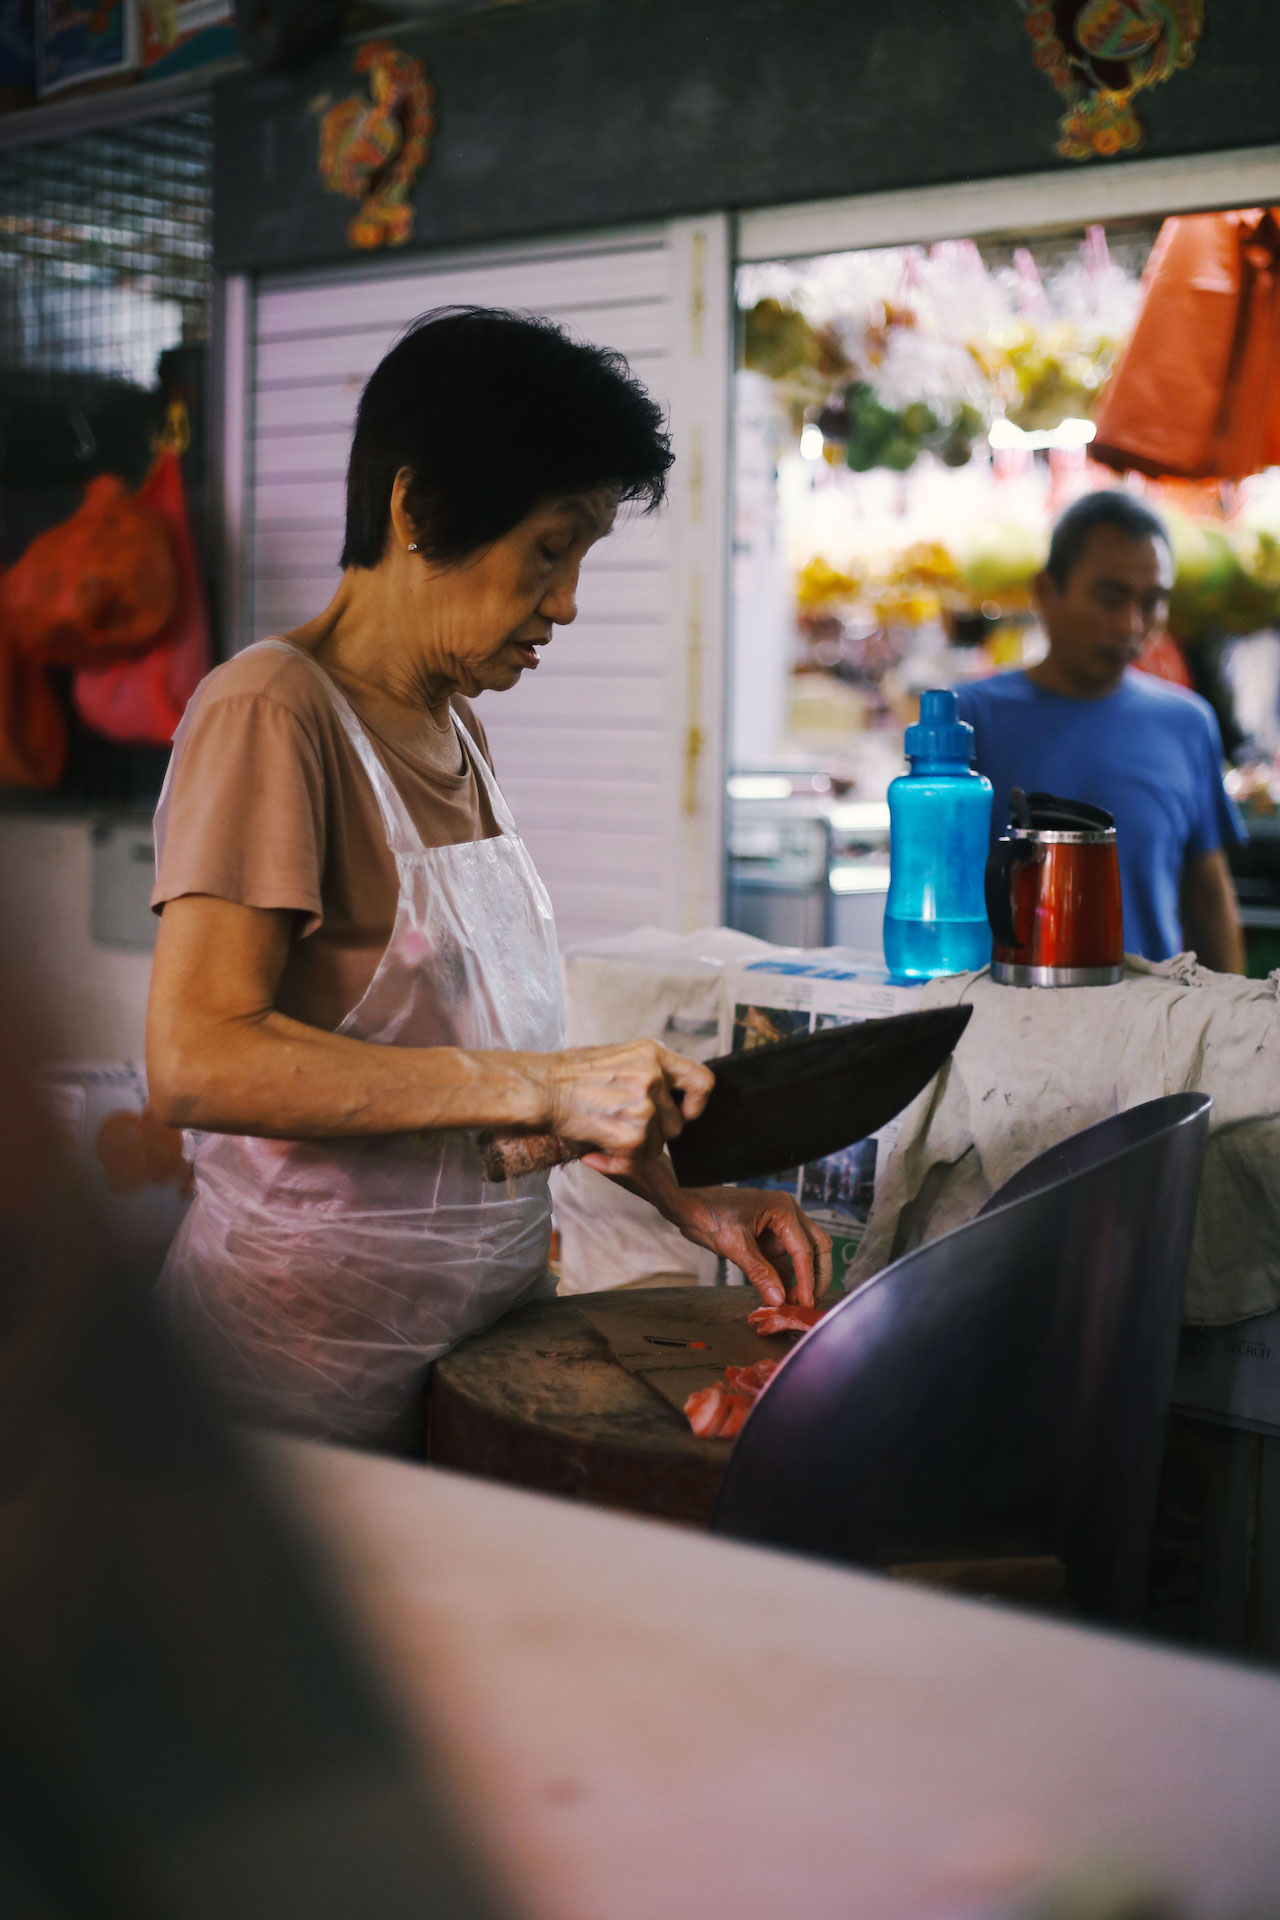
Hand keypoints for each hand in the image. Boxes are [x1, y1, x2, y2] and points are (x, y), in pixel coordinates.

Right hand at [544, 1040, 713, 1176]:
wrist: (538, 1088)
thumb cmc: (568, 1075)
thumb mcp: (618, 1057)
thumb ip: (648, 1073)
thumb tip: (670, 1099)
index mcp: (654, 1054)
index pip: (702, 1081)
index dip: (695, 1104)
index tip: (682, 1113)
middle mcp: (654, 1077)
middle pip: (676, 1124)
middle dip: (653, 1133)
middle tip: (621, 1126)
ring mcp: (645, 1107)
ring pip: (657, 1146)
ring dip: (633, 1148)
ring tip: (603, 1133)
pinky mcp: (632, 1135)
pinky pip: (635, 1162)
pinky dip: (615, 1164)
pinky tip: (594, 1152)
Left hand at [668, 1184, 832, 1308]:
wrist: (687, 1204)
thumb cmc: (709, 1213)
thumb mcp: (734, 1244)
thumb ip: (759, 1273)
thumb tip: (779, 1299)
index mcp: (783, 1210)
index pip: (804, 1249)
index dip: (807, 1278)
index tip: (806, 1301)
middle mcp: (787, 1216)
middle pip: (816, 1248)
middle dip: (816, 1276)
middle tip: (809, 1302)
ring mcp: (778, 1228)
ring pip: (802, 1257)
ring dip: (801, 1280)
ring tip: (794, 1305)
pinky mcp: (767, 1240)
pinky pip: (784, 1262)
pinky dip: (785, 1279)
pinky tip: (781, 1296)